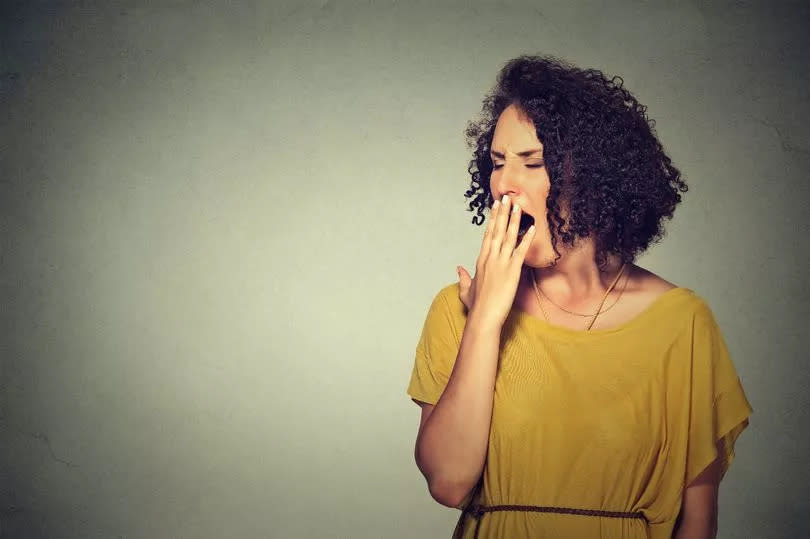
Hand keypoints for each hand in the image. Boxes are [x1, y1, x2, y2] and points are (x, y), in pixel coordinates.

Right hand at [457, 195, 534, 328]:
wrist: (483, 316)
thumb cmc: (476, 306)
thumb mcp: (466, 290)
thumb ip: (463, 278)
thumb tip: (458, 269)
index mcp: (481, 261)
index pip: (487, 236)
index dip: (492, 220)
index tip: (495, 208)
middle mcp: (490, 258)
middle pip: (497, 231)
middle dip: (502, 214)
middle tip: (506, 198)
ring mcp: (501, 263)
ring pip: (508, 237)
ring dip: (513, 220)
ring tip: (517, 206)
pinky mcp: (512, 271)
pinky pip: (521, 251)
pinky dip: (526, 239)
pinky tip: (532, 228)